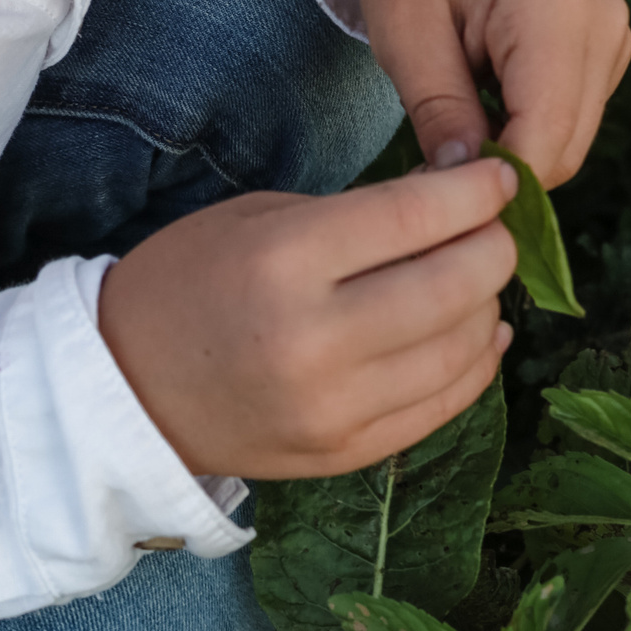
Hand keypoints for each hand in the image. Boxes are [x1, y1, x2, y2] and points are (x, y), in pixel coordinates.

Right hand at [97, 157, 519, 478]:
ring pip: (463, 349)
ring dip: (489, 305)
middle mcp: (316, 339)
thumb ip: (360, 213)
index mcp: (287, 261)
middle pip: (455, 285)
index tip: (503, 177)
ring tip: (480, 278)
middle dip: (495, 246)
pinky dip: (476, 364)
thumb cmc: (192, 280)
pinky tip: (478, 334)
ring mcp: (335, 407)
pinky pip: (444, 406)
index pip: (418, 217)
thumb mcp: (263, 218)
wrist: (127, 388)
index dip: (478, 192)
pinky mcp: (347, 453)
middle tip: (495, 227)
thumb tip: (459, 200)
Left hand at [330, 0, 630, 186]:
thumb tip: (465, 186)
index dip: (491, 180)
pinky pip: (575, 118)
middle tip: (431, 159)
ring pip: (573, 141)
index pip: (543, 137)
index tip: (432, 190)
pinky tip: (487, 96)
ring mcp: (615, 32)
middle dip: (501, 170)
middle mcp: (602, 20)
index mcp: (551, 7)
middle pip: (565, 148)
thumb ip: (439, 112)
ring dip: (514, 148)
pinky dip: (530, 126)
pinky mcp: (611, 45)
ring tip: (457, 114)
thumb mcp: (403, 34)